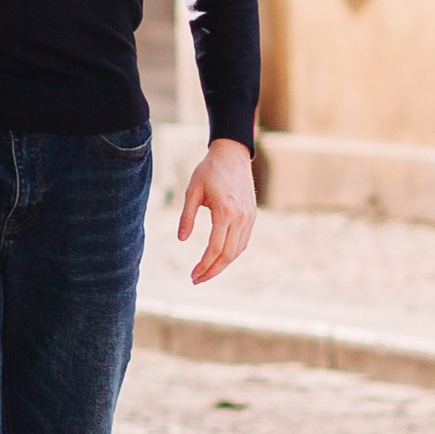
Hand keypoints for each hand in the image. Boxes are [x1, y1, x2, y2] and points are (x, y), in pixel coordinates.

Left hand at [177, 139, 256, 286]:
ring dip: (222, 264)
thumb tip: (182, 240)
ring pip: (238, 251)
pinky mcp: (252, 215)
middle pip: (228, 255)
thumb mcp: (192, 191)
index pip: (215, 248)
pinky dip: (232, 253)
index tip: (192, 275)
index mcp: (225, 211)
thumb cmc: (209, 170)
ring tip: (206, 271)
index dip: (204, 265)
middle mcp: (241, 217)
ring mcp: (249, 217)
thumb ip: (187, 216)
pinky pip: (243, 241)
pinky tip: (219, 257)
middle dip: (212, 270)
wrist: (232, 154)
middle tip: (197, 279)